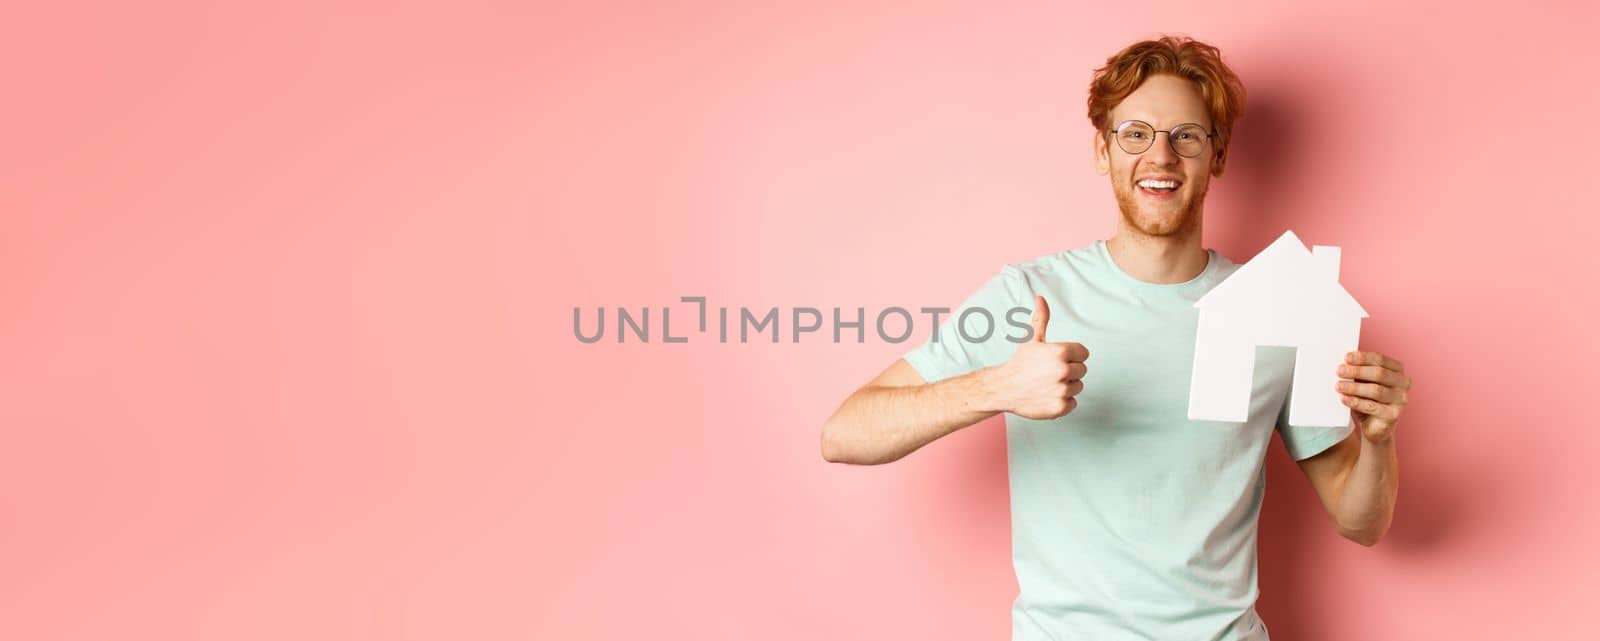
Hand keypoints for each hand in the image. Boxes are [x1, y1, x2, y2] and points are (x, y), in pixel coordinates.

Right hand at [989, 296, 1089, 419]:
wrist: (1003, 388)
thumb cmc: (1019, 363)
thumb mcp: (1031, 339)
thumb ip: (1041, 318)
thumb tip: (1040, 298)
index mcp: (1060, 352)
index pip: (1084, 353)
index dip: (1071, 355)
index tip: (1056, 359)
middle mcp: (1063, 370)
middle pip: (1082, 370)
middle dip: (1069, 371)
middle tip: (1049, 373)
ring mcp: (1062, 390)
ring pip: (1078, 386)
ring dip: (1066, 386)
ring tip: (1047, 384)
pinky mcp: (1060, 407)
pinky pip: (1073, 403)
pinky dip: (1062, 402)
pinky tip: (1047, 396)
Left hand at [1335, 350, 1411, 442]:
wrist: (1374, 426)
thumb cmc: (1368, 399)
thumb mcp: (1364, 383)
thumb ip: (1358, 372)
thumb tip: (1343, 364)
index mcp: (1397, 370)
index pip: (1381, 360)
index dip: (1363, 358)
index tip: (1346, 358)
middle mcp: (1403, 383)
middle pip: (1379, 373)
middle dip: (1357, 371)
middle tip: (1339, 371)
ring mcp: (1400, 400)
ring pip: (1376, 390)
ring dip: (1354, 387)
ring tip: (1338, 386)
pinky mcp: (1393, 415)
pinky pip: (1372, 407)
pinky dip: (1355, 402)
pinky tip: (1344, 399)